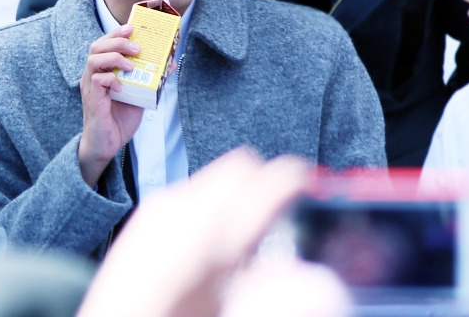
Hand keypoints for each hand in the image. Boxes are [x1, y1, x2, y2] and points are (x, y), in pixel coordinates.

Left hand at [76, 148, 316, 316]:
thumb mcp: (233, 313)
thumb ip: (279, 296)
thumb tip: (324, 283)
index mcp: (215, 237)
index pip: (274, 180)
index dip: (304, 183)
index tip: (316, 194)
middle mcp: (184, 211)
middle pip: (243, 165)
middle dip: (269, 185)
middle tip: (284, 220)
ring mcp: (159, 210)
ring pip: (216, 177)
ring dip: (238, 197)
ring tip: (244, 247)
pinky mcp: (143, 218)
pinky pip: (190, 192)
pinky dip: (211, 207)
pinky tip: (209, 251)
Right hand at [78, 23, 143, 187]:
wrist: (107, 144)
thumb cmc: (119, 118)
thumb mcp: (140, 94)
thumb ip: (152, 79)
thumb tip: (171, 63)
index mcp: (103, 70)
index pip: (105, 43)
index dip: (116, 32)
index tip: (132, 27)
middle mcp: (93, 75)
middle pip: (97, 46)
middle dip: (118, 41)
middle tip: (137, 46)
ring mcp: (91, 87)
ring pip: (94, 59)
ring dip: (114, 57)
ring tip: (131, 64)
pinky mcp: (93, 100)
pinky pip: (97, 80)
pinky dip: (111, 79)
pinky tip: (122, 86)